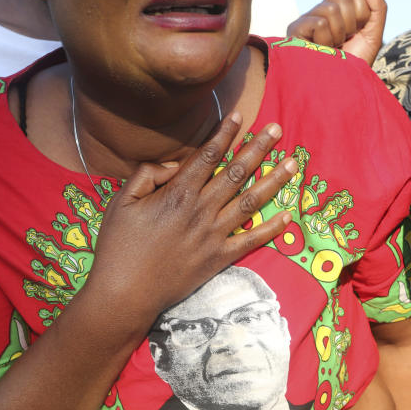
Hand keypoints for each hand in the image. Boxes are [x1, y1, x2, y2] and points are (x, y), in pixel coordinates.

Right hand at [89, 112, 294, 316]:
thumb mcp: (121, 202)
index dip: (225, 134)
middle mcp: (200, 210)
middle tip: (277, 130)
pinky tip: (287, 216)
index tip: (240, 116)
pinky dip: (271, 229)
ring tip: (293, 163)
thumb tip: (175, 166)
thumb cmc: (118, 247)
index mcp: (177, 193)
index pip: (208, 156)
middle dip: (258, 148)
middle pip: (236, 172)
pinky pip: (251, 240)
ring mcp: (213, 235)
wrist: (125, 293)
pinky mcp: (219, 259)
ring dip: (273, 180)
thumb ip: (147, 175)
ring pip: (251, 201)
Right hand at [286, 0, 386, 65]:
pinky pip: (319, 22)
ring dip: (338, 34)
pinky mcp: (295, 29)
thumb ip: (378, 7)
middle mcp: (323, 9)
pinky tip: (320, 51)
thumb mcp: (373, 35)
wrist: (339, 88)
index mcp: (341, 8)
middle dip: (351, 23)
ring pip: (331, 9)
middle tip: (344, 41)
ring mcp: (308, 18)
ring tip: (332, 48)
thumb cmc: (354, 64)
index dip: (362, 13)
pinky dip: (326, 40)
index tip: (357, 33)